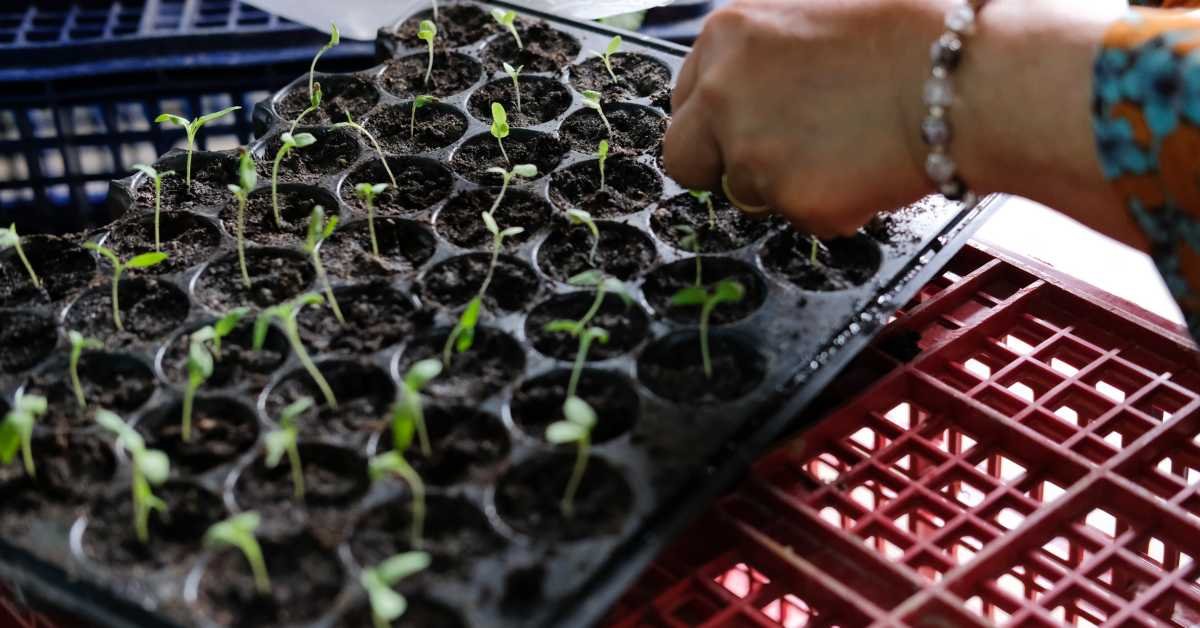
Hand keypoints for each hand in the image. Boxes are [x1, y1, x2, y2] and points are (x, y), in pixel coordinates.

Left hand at [664, 0, 1133, 244]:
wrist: (966, 81)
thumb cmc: (913, 36)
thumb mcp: (820, 12)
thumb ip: (763, 49)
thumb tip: (745, 84)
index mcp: (727, 35)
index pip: (682, 99)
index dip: (712, 122)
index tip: (736, 130)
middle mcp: (723, 92)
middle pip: (685, 159)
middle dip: (720, 168)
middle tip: (774, 161)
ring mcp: (752, 150)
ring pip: (747, 193)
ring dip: (786, 184)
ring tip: (848, 148)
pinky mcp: (792, 199)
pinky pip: (799, 218)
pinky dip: (831, 206)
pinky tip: (868, 170)